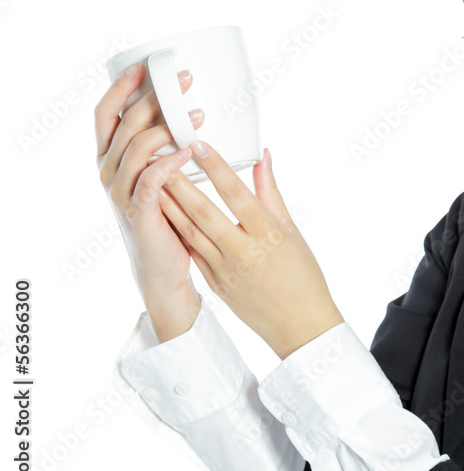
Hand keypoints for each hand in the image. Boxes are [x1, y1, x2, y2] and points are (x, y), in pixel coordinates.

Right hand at [95, 62, 205, 314]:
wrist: (163, 269)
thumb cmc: (167, 216)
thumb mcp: (163, 174)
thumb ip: (168, 145)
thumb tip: (194, 109)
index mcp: (111, 158)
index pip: (106, 113)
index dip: (122, 87)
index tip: (146, 64)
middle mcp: (109, 172)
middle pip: (125, 124)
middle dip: (154, 98)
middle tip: (185, 80)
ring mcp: (121, 193)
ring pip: (136, 149)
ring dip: (166, 126)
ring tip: (197, 113)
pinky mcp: (140, 213)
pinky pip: (151, 182)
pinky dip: (170, 163)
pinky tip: (190, 150)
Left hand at [157, 139, 344, 359]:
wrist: (299, 324)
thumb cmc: (303, 275)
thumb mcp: (292, 230)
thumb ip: (271, 193)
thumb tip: (263, 157)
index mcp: (267, 234)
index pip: (236, 194)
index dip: (216, 168)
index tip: (200, 145)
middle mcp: (242, 251)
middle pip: (203, 211)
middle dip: (179, 182)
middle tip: (160, 156)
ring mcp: (224, 269)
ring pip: (189, 231)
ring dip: (169, 204)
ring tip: (153, 179)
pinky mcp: (214, 283)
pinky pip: (191, 250)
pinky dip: (176, 229)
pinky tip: (164, 211)